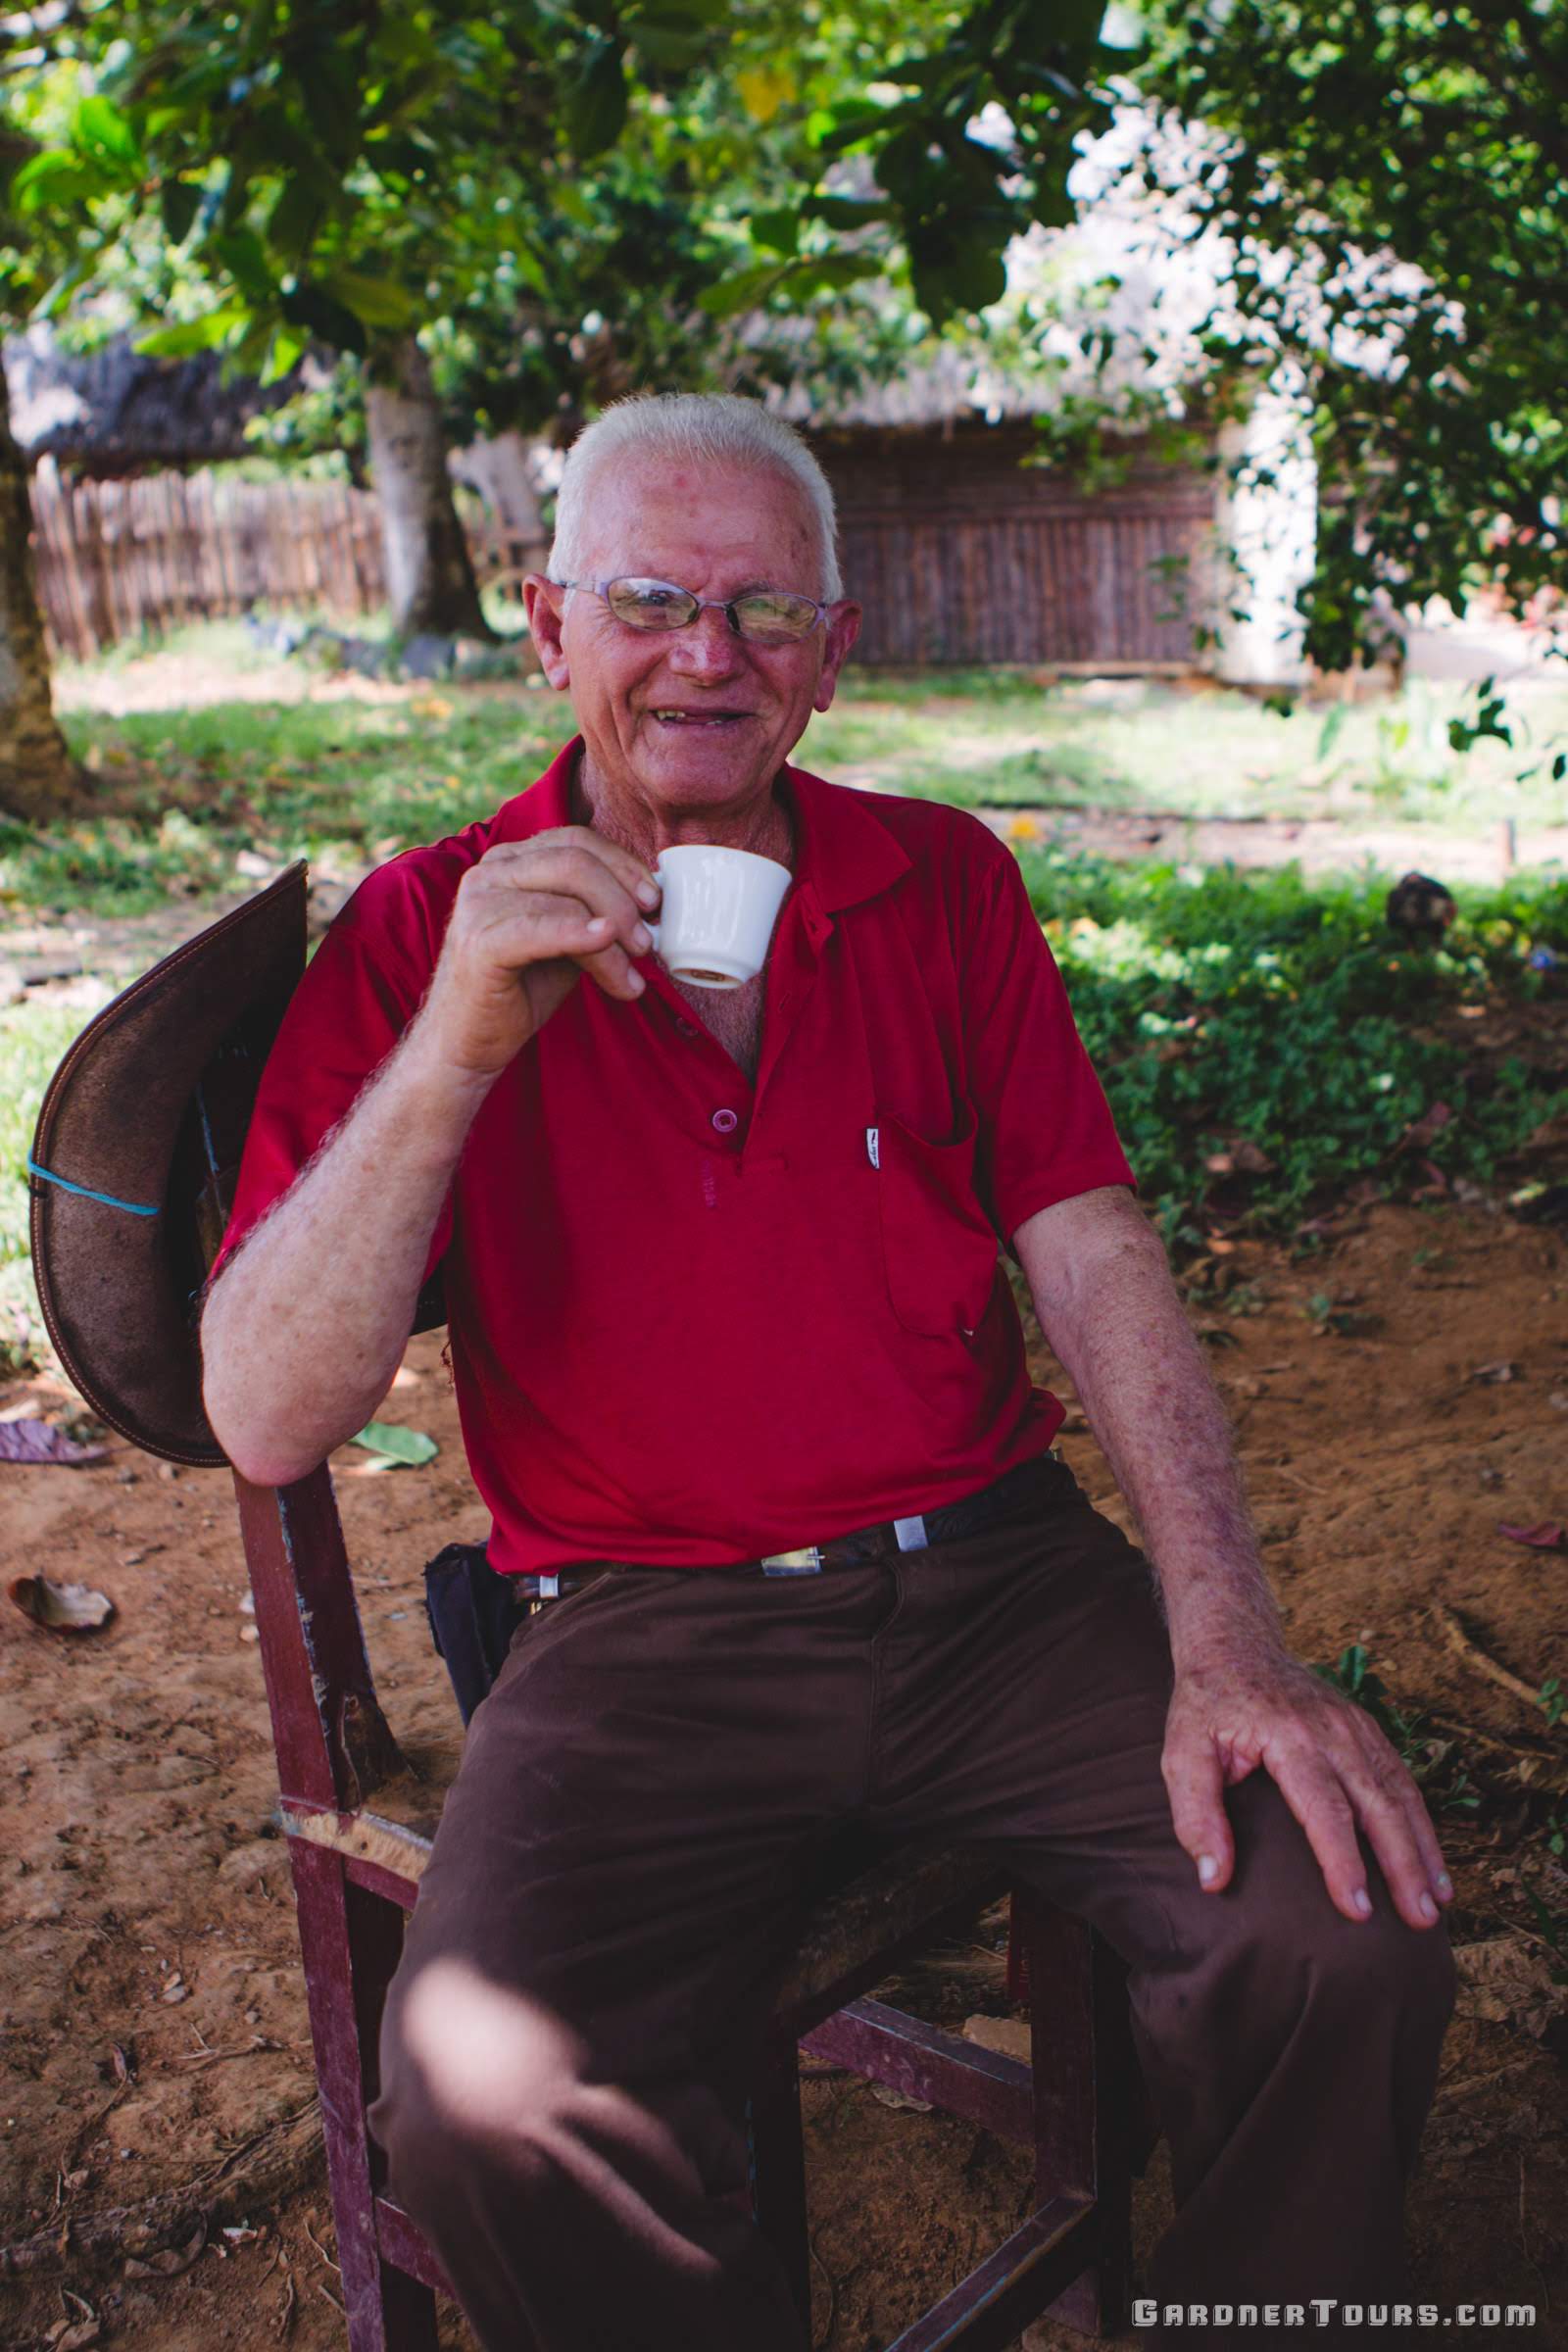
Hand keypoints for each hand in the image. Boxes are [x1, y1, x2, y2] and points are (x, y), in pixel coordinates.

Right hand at [416, 828, 660, 1077]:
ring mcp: (479, 903)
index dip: (623, 866)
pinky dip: (580, 935)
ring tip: (632, 973)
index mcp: (510, 862)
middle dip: (623, 901)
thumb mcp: (567, 940)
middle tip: (647, 943)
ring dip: (613, 937)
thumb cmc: (519, 988)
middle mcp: (490, 872)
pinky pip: (542, 928)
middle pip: (575, 862)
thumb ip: (596, 914)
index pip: (577, 840)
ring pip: (567, 898)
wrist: (468, 1041)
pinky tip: (605, 945)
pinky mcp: (479, 941)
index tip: (654, 901)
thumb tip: (651, 906)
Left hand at [1161, 1640, 1453, 1931]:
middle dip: (1404, 1866)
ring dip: (1423, 1850)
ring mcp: (1356, 1727)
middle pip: (1379, 1805)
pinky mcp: (1366, 1729)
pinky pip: (1402, 1779)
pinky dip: (1421, 1823)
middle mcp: (1334, 1731)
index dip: (1343, 1862)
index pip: (1325, 1809)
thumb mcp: (1182, 1753)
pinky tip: (1432, 1863)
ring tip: (1439, 1903)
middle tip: (1421, 1919)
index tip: (1358, 1910)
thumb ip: (1196, 1816)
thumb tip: (1214, 1880)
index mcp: (1289, 1737)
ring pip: (1401, 1793)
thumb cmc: (1206, 1706)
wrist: (1235, 1644)